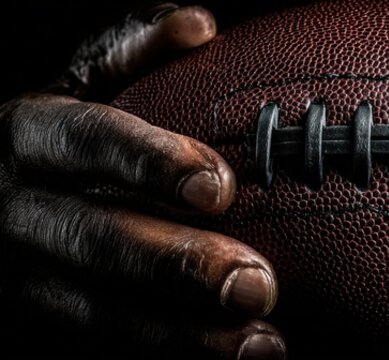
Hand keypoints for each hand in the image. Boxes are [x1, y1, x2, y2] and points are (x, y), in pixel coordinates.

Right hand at [0, 4, 285, 358]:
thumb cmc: (49, 133)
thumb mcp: (71, 81)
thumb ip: (127, 48)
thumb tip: (198, 24)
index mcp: (25, 134)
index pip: (80, 141)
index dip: (145, 162)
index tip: (217, 186)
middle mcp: (14, 209)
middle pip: (92, 241)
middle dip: (176, 266)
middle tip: (255, 282)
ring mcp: (16, 276)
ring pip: (95, 313)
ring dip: (183, 336)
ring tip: (260, 344)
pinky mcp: (32, 322)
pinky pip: (99, 347)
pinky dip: (168, 358)